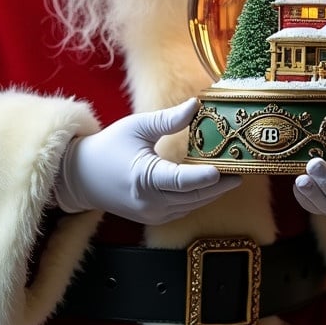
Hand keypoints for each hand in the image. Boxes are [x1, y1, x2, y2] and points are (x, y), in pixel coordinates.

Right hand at [55, 98, 240, 224]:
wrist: (82, 178)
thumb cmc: (108, 148)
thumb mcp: (136, 127)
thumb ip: (167, 120)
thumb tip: (196, 106)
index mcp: (144, 178)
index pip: (181, 181)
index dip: (205, 177)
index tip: (226, 170)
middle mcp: (150, 202)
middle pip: (194, 196)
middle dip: (220, 184)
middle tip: (244, 168)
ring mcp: (152, 214)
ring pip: (192, 205)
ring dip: (213, 191)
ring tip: (234, 173)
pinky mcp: (154, 218)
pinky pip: (184, 208)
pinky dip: (199, 196)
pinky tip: (212, 182)